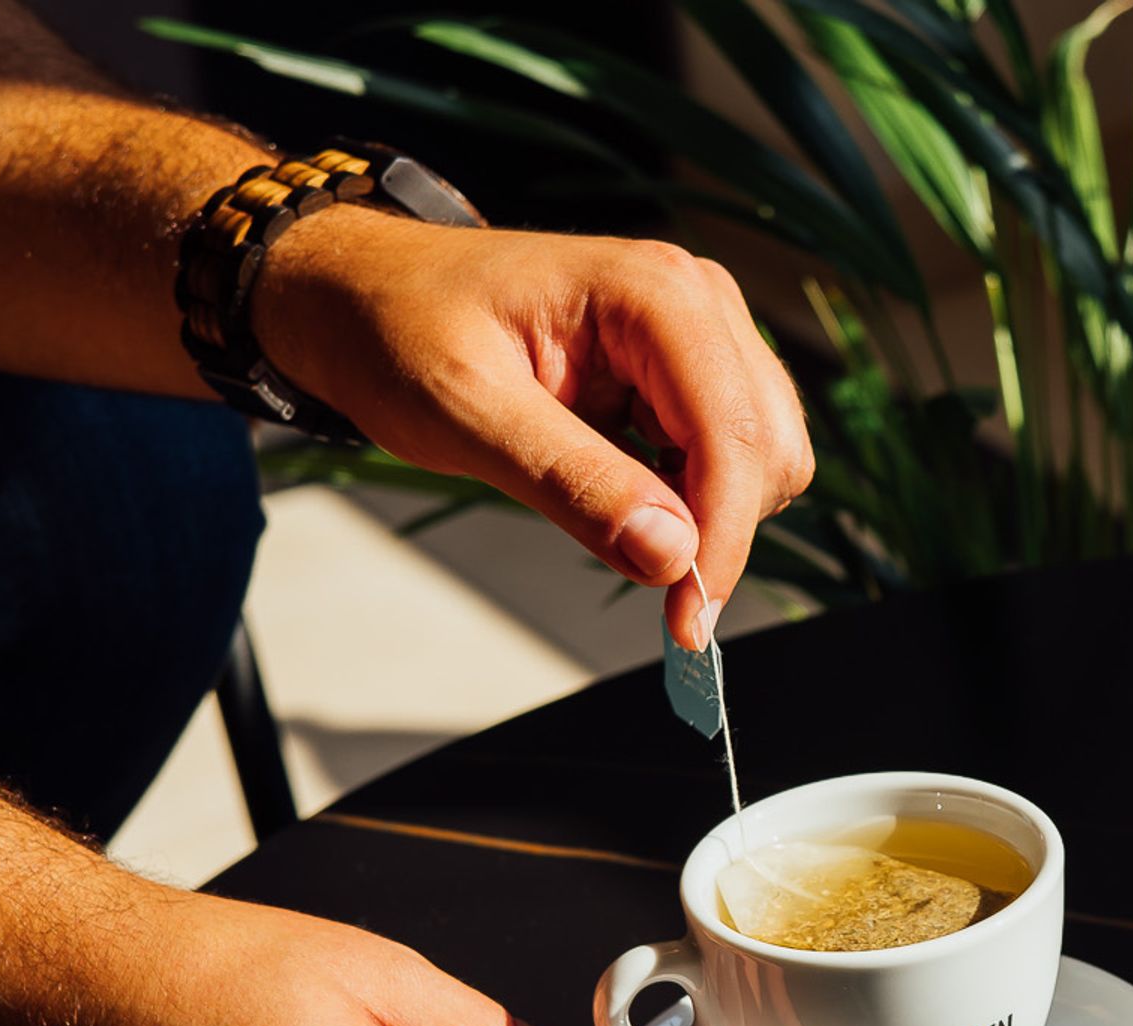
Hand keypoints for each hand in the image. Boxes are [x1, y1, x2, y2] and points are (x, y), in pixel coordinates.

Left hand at [252, 206, 813, 650]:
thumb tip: (672, 557)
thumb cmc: (398, 330)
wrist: (363, 293)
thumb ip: (572, 483)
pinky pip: (733, 452)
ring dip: (710, 513)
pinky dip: (697, 498)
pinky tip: (631, 499)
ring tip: (616, 519)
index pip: (733, 433)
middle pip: (769, 446)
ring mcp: (700, 330)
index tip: (687, 625)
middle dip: (720, 528)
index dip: (722, 539)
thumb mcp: (465, 414)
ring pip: (766, 454)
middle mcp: (697, 299)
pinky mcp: (688, 366)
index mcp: (652, 293)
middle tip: (647, 583)